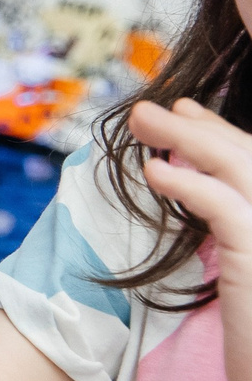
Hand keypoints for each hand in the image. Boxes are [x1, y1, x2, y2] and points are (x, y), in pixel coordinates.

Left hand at [130, 98, 251, 380]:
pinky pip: (227, 210)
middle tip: (147, 109)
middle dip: (197, 128)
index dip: (219, 134)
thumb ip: (234, 226)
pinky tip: (155, 170)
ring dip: (186, 138)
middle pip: (249, 157)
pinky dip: (190, 184)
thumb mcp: (246, 271)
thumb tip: (188, 179)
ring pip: (240, 169)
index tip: (184, 113)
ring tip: (140, 120)